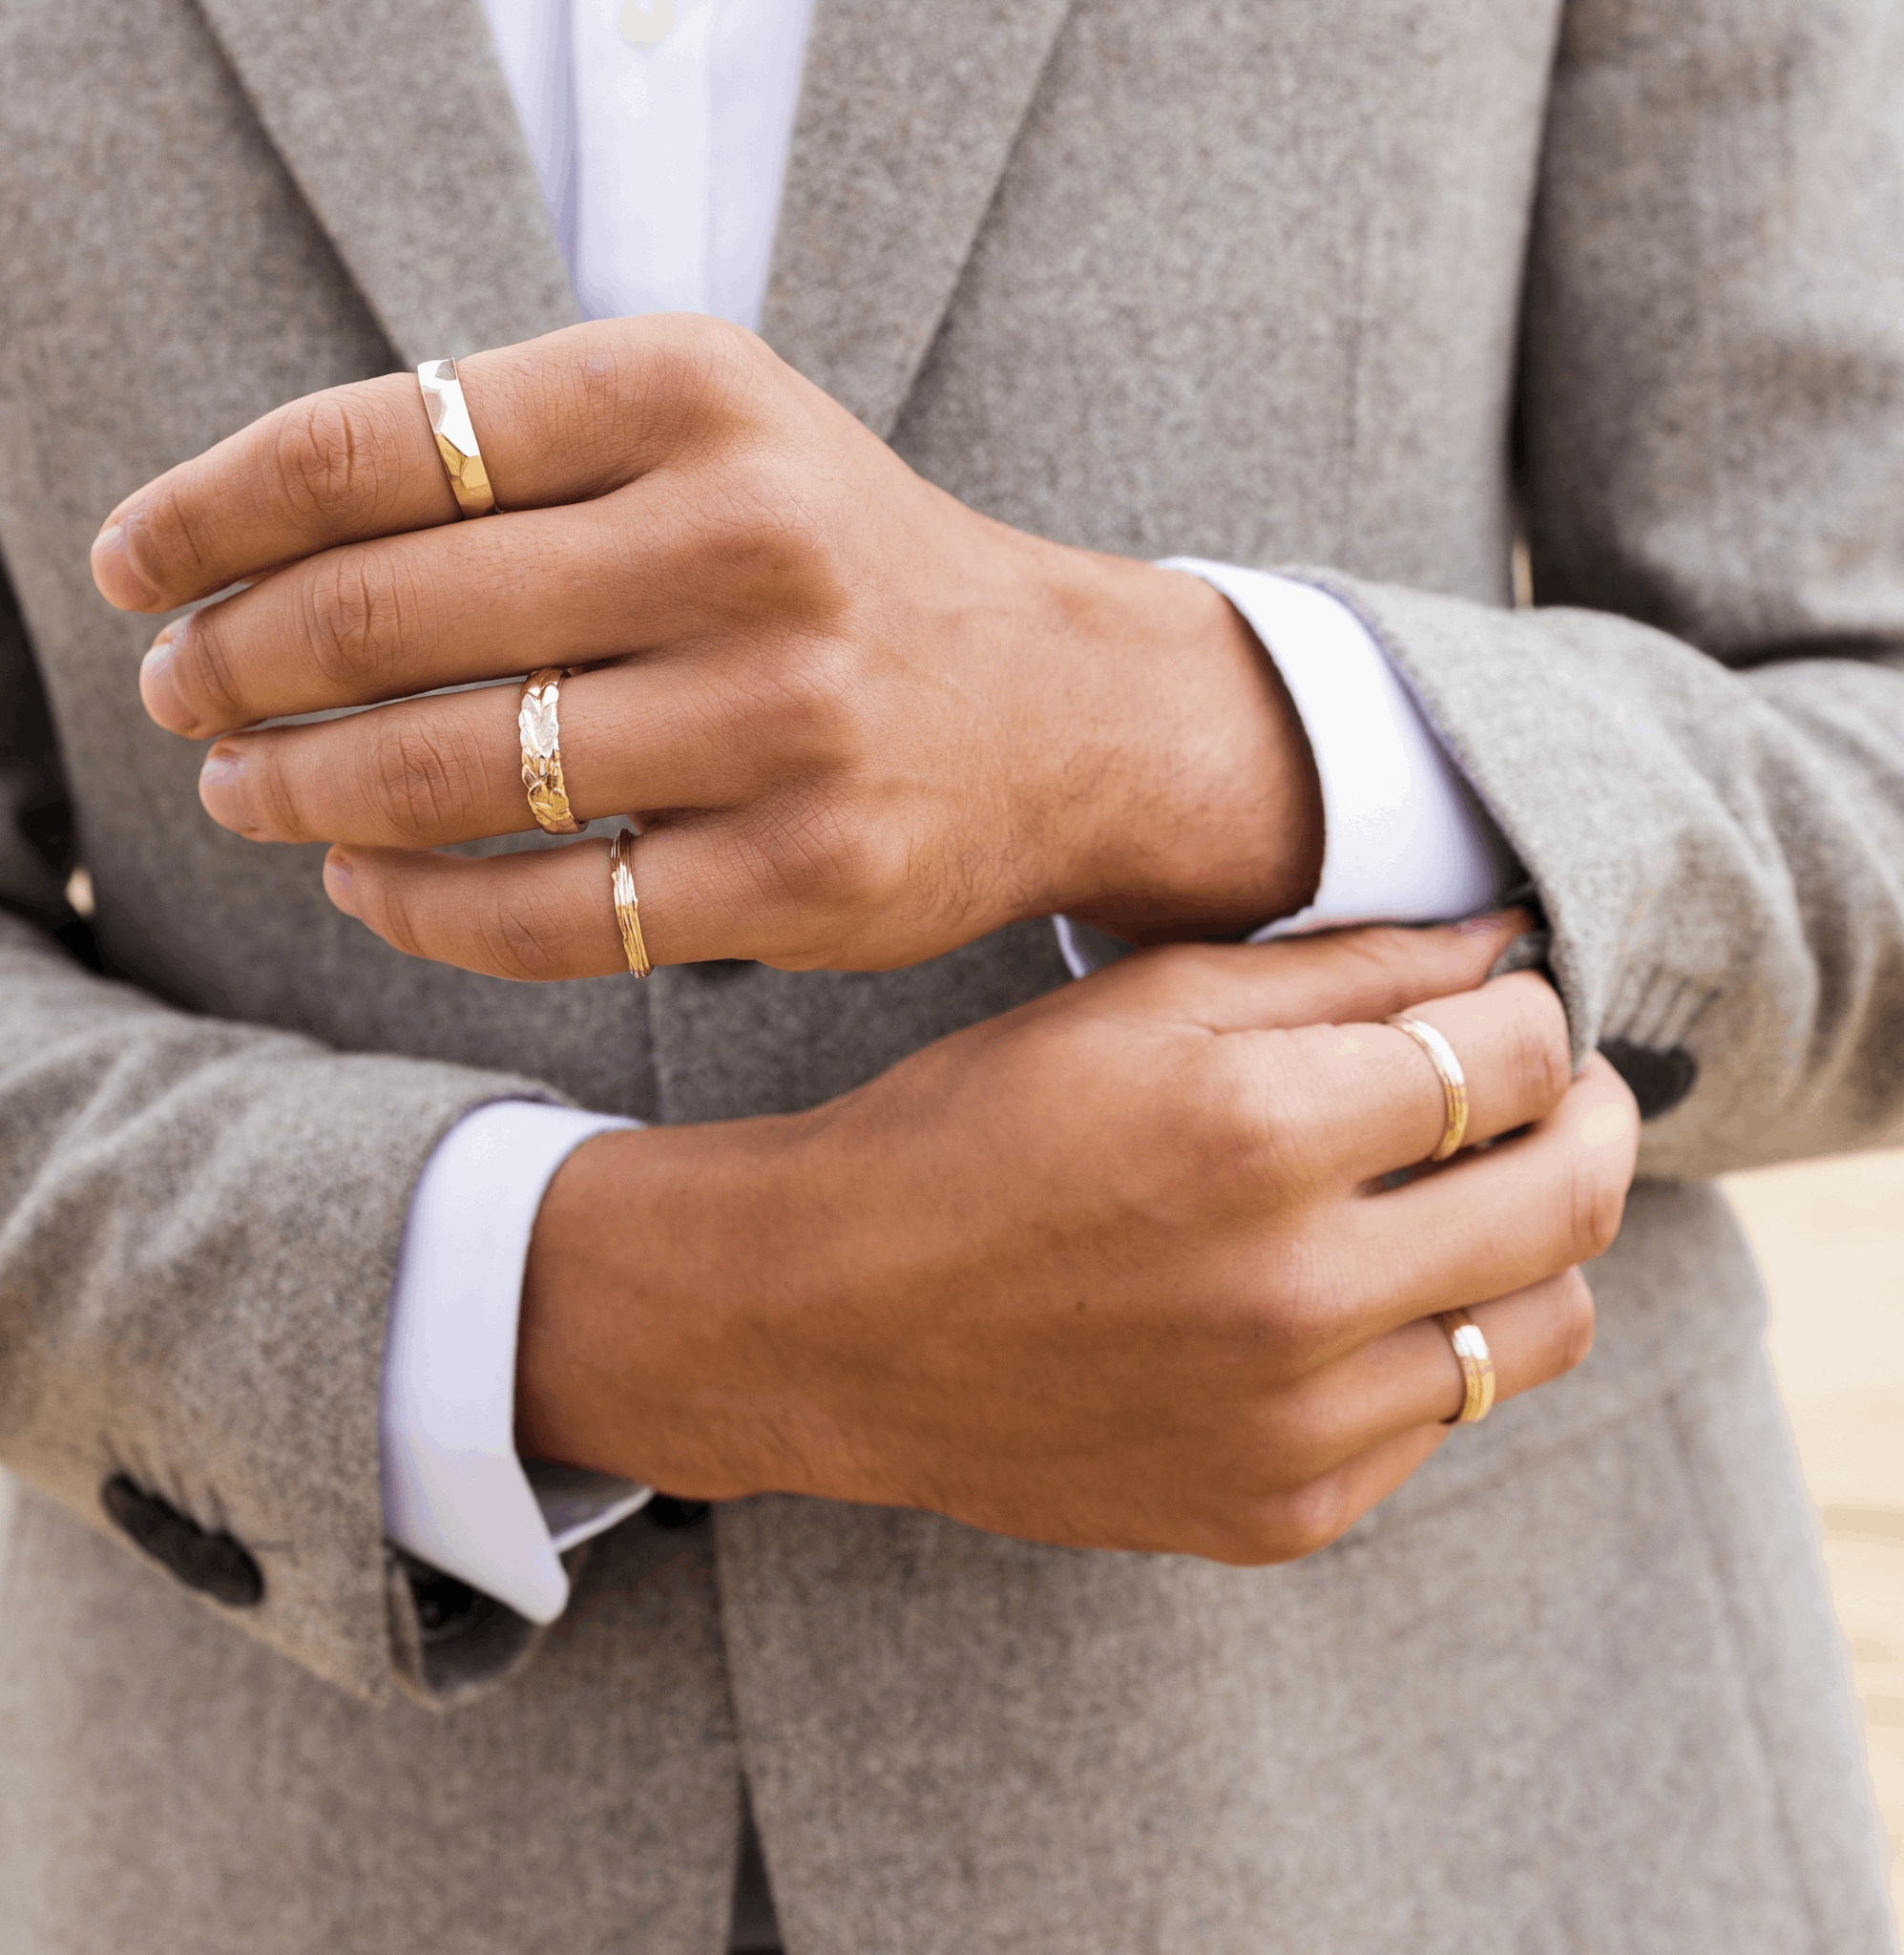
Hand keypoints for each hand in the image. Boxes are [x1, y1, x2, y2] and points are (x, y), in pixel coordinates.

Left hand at [94, 316, 1318, 975]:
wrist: (1059, 708)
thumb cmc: (841, 566)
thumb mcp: (710, 439)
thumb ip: (514, 454)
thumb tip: (255, 551)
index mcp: (699, 394)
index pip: (381, 441)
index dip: (212, 511)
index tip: (134, 567)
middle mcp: (750, 542)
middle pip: (390, 617)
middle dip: (234, 665)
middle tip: (178, 697)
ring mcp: (786, 721)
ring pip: (456, 775)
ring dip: (300, 793)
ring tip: (243, 791)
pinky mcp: (806, 876)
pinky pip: (550, 912)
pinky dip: (417, 906)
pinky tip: (365, 884)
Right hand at [513, 917, 1637, 1563]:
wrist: (831, 1318)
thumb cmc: (971, 1132)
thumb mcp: (1134, 1007)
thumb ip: (1335, 972)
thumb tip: (1500, 950)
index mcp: (1257, 1134)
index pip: (1513, 1057)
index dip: (1534, 1013)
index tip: (1512, 1007)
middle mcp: (1296, 1295)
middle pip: (1571, 1198)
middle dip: (1592, 1117)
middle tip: (1564, 1091)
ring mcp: (1294, 1425)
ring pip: (1542, 1329)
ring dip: (1537, 1244)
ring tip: (1474, 1198)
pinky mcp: (1280, 1513)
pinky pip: (1442, 1422)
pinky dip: (1437, 1346)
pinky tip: (1363, 1297)